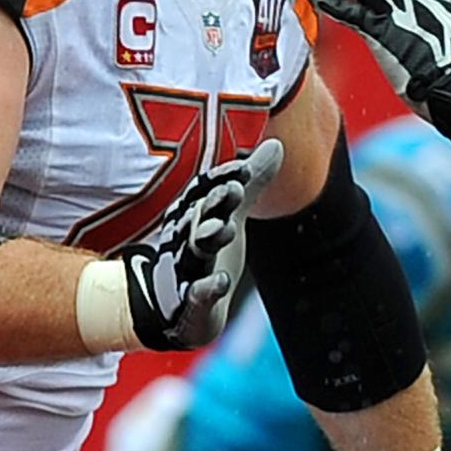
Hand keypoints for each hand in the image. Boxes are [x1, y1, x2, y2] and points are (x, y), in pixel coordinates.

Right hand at [118, 139, 282, 349]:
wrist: (174, 306)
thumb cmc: (202, 251)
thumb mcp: (230, 214)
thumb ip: (252, 183)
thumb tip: (277, 144)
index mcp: (195, 215)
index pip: (206, 193)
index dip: (221, 180)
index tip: (241, 170)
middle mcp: (187, 239)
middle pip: (199, 217)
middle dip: (213, 204)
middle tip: (232, 190)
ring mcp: (187, 270)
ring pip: (195, 251)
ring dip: (208, 238)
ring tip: (224, 229)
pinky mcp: (192, 301)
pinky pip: (198, 294)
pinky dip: (208, 288)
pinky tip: (222, 281)